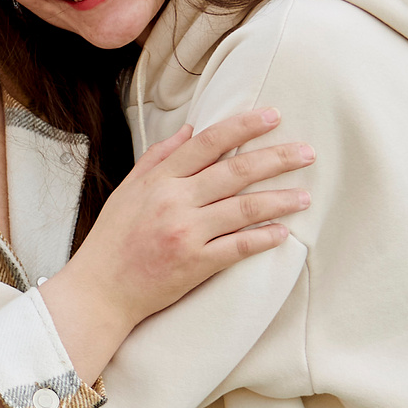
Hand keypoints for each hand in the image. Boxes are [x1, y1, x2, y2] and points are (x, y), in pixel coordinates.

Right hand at [38, 107, 313, 378]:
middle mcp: (174, 201)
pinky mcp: (195, 264)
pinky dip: (263, 238)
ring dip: (280, 200)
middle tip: (307, 152)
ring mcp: (186, 233)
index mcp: (159, 180)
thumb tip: (190, 130)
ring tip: (305, 196)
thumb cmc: (112, 241)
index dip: (243, 126)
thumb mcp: (127, 190)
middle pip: (235, 171)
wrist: (99, 291)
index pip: (208, 143)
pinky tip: (283, 232)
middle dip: (276, 158)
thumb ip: (158, 158)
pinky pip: (238, 247)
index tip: (273, 116)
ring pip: (244, 208)